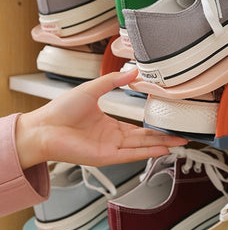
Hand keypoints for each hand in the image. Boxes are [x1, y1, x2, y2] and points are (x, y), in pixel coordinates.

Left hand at [16, 69, 187, 168]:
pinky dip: (148, 152)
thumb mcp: (92, 89)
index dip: (154, 127)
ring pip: (142, 147)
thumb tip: (132, 72)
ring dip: (161, 145)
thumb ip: (113, 81)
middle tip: (182, 136)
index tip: (168, 123)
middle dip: (164, 138)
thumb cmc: (61, 110)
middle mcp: (113, 138)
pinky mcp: (106, 156)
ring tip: (179, 143)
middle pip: (145, 138)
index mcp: (110, 124)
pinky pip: (131, 154)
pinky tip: (162, 149)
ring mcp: (111, 148)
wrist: (44, 126)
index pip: (138, 128)